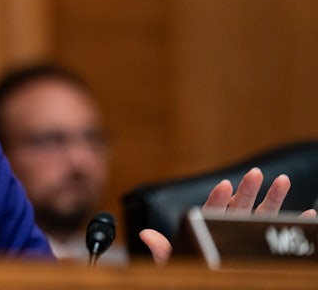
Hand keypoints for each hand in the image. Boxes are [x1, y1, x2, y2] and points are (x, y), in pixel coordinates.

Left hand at [139, 167, 317, 264]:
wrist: (203, 277)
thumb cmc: (189, 268)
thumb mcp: (175, 262)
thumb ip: (164, 251)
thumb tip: (146, 236)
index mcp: (204, 228)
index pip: (211, 210)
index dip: (217, 199)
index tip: (224, 184)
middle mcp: (226, 228)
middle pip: (238, 206)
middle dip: (248, 190)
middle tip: (256, 172)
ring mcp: (244, 236)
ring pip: (260, 215)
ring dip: (273, 198)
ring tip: (283, 180)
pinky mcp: (259, 247)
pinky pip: (277, 234)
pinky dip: (293, 223)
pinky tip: (307, 213)